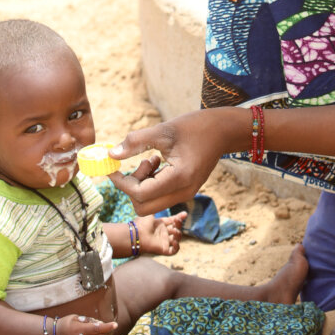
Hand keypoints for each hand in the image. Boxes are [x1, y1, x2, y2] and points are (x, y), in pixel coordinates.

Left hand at [109, 109, 242, 214]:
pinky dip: (152, 184)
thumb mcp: (163, 130)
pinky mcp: (186, 191)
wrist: (222, 131)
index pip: (140, 194)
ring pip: (150, 204)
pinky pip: (160, 197)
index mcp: (179, 178)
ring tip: (151, 159)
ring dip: (143, 185)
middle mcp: (184, 192)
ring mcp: (186, 194)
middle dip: (132, 187)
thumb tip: (112, 155)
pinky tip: (158, 162)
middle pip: (143, 207)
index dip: (122, 182)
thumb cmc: (195, 127)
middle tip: (140, 163)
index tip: (113, 168)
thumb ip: (135, 142)